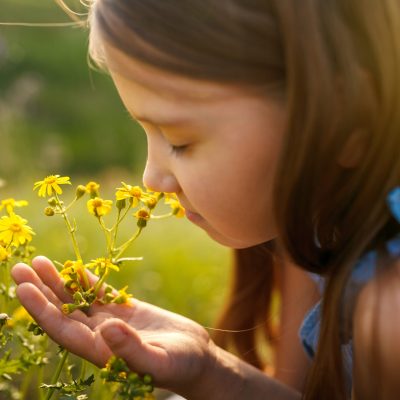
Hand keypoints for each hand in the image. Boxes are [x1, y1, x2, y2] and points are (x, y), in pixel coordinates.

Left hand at [11, 256, 215, 394]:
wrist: (194, 357)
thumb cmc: (180, 365)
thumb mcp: (160, 360)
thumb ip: (132, 349)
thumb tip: (106, 330)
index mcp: (100, 351)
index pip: (62, 329)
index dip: (41, 309)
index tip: (24, 288)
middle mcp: (98, 336)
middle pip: (62, 311)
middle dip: (40, 291)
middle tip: (19, 268)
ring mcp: (110, 321)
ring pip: (78, 299)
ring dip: (57, 282)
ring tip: (38, 262)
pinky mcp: (124, 309)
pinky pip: (99, 292)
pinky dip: (85, 280)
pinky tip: (72, 267)